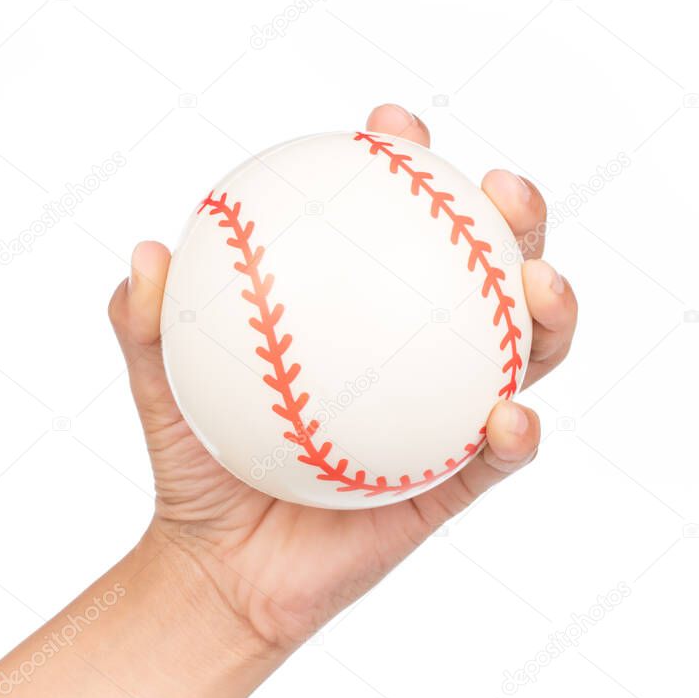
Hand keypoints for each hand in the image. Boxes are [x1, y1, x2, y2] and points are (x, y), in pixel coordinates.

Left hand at [109, 103, 576, 652]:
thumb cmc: (197, 471)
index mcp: (356, 319)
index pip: (396, 226)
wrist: (221, 570)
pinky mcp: (453, 486)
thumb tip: (149, 251)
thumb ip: (148, 324)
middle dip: (512, 217)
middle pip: (486, 272)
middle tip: (500, 188)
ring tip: (538, 283)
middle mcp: (411, 359)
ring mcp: (442, 419)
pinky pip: (501, 456)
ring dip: (550, 310)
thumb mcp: (162, 391)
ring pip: (522, 352)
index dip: (408, 164)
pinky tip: (507, 416)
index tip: (390, 127)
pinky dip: (517, 433)